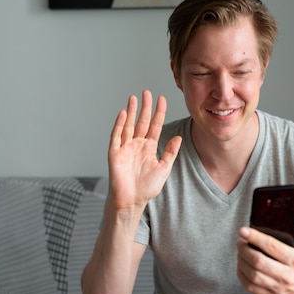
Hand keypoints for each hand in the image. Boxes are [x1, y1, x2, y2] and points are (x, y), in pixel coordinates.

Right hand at [107, 90, 181, 210]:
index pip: (155, 125)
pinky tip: (123, 113)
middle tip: (147, 92)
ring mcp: (125, 148)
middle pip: (141, 122)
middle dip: (145, 107)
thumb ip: (170, 153)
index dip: (158, 113)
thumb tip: (178, 138)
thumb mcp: (163, 169)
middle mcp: (137, 144)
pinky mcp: (115, 153)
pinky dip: (119, 124)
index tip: (162, 99)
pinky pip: (117, 136)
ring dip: (131, 112)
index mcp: (149, 147)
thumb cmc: (147, 187)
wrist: (132, 201)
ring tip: (134, 98)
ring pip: (128, 125)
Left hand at [236, 221, 293, 293]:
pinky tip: (241, 265)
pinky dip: (241, 274)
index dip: (255, 237)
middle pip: (258, 261)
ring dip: (241, 261)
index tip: (244, 230)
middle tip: (240, 241)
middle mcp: (287, 276)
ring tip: (240, 252)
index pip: (272, 246)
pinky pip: (250, 287)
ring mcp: (277, 288)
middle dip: (244, 249)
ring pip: (252, 275)